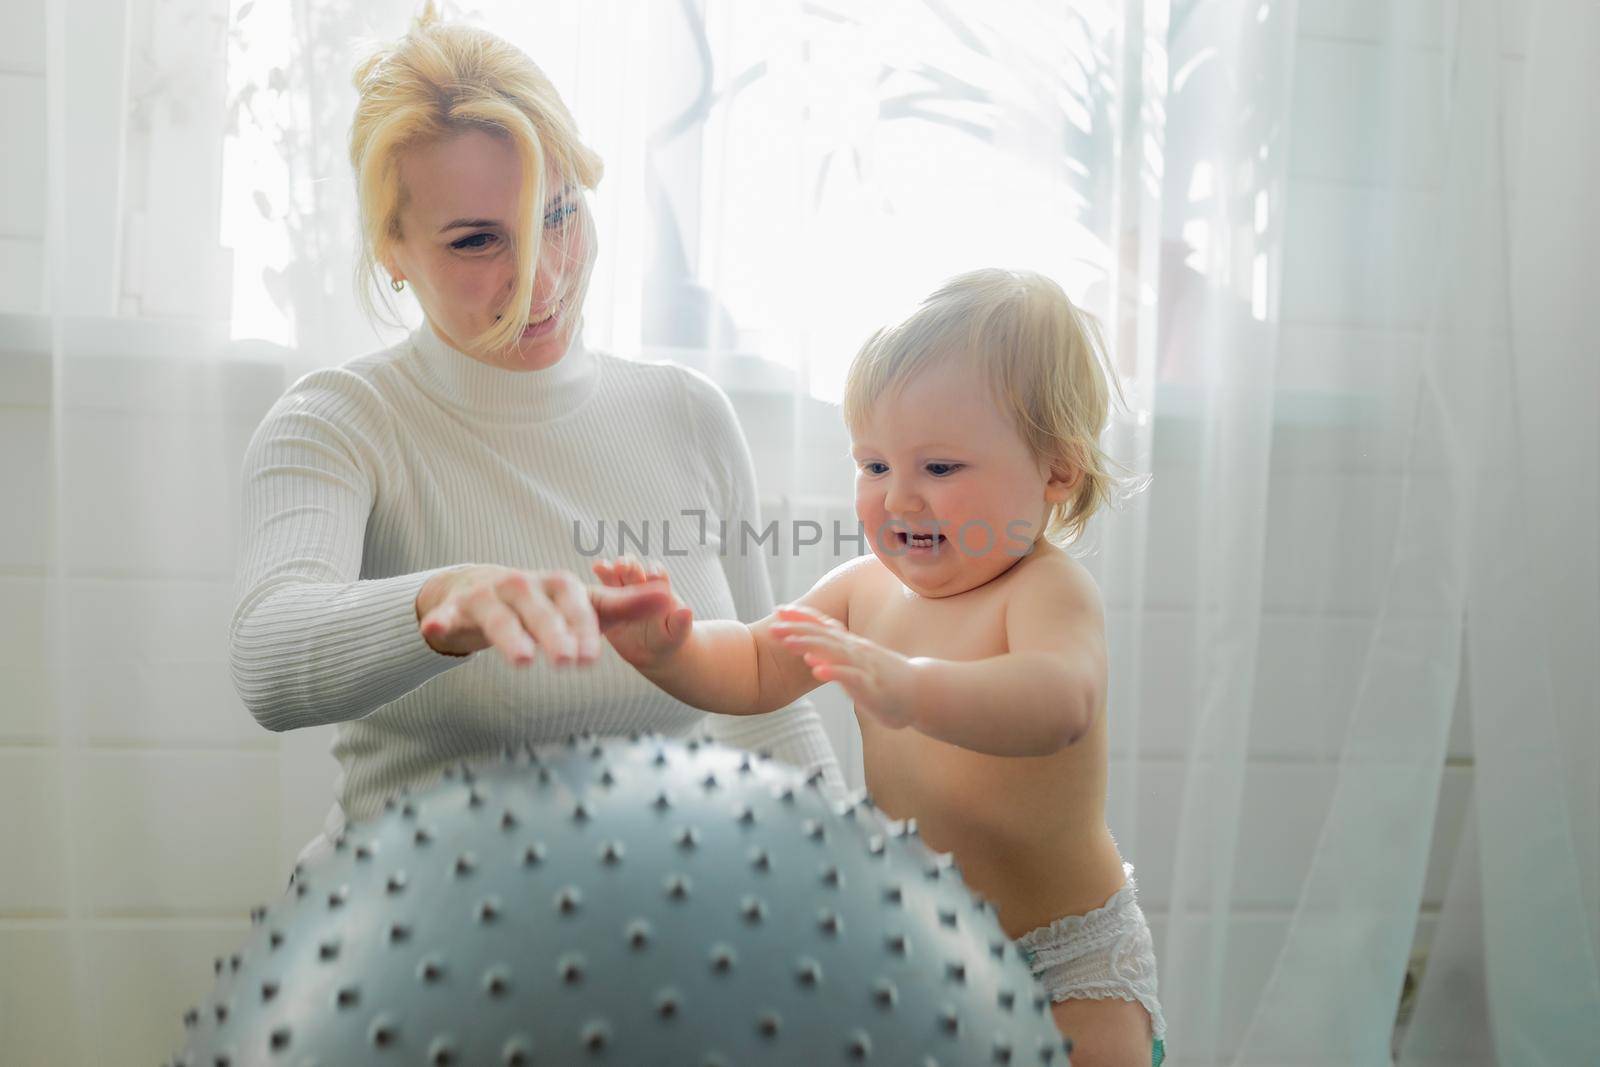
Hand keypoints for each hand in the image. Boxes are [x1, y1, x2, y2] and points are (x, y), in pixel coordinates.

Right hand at [415, 564, 673, 667]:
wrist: (478, 588)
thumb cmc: (541, 602)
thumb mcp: (580, 603)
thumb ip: (623, 604)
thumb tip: (669, 597)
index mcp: (555, 585)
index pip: (574, 604)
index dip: (583, 629)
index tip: (592, 659)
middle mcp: (522, 585)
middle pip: (539, 608)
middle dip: (554, 633)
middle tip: (568, 663)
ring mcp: (487, 594)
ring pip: (498, 613)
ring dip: (509, 634)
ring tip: (522, 661)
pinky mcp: (457, 607)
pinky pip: (448, 614)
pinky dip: (441, 620)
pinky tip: (434, 630)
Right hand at [591, 556, 694, 667]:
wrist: (650, 648)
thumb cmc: (666, 638)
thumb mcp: (674, 635)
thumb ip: (680, 624)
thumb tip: (687, 612)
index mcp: (659, 592)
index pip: (658, 579)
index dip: (655, 575)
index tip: (653, 573)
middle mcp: (641, 586)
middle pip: (635, 572)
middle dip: (630, 567)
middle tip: (624, 566)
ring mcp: (622, 590)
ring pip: (617, 574)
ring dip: (611, 569)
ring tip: (602, 567)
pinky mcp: (605, 599)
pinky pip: (601, 586)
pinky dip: (599, 575)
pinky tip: (594, 568)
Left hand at [770, 604, 917, 728]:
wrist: (920, 692)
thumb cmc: (885, 680)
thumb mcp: (857, 664)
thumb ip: (835, 658)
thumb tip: (810, 653)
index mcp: (851, 645)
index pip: (824, 625)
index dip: (802, 617)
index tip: (779, 610)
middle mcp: (856, 650)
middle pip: (824, 635)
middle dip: (797, 630)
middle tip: (773, 627)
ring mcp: (864, 666)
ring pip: (834, 652)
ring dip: (810, 646)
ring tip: (788, 643)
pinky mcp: (871, 685)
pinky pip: (851, 677)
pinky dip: (834, 671)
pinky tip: (816, 670)